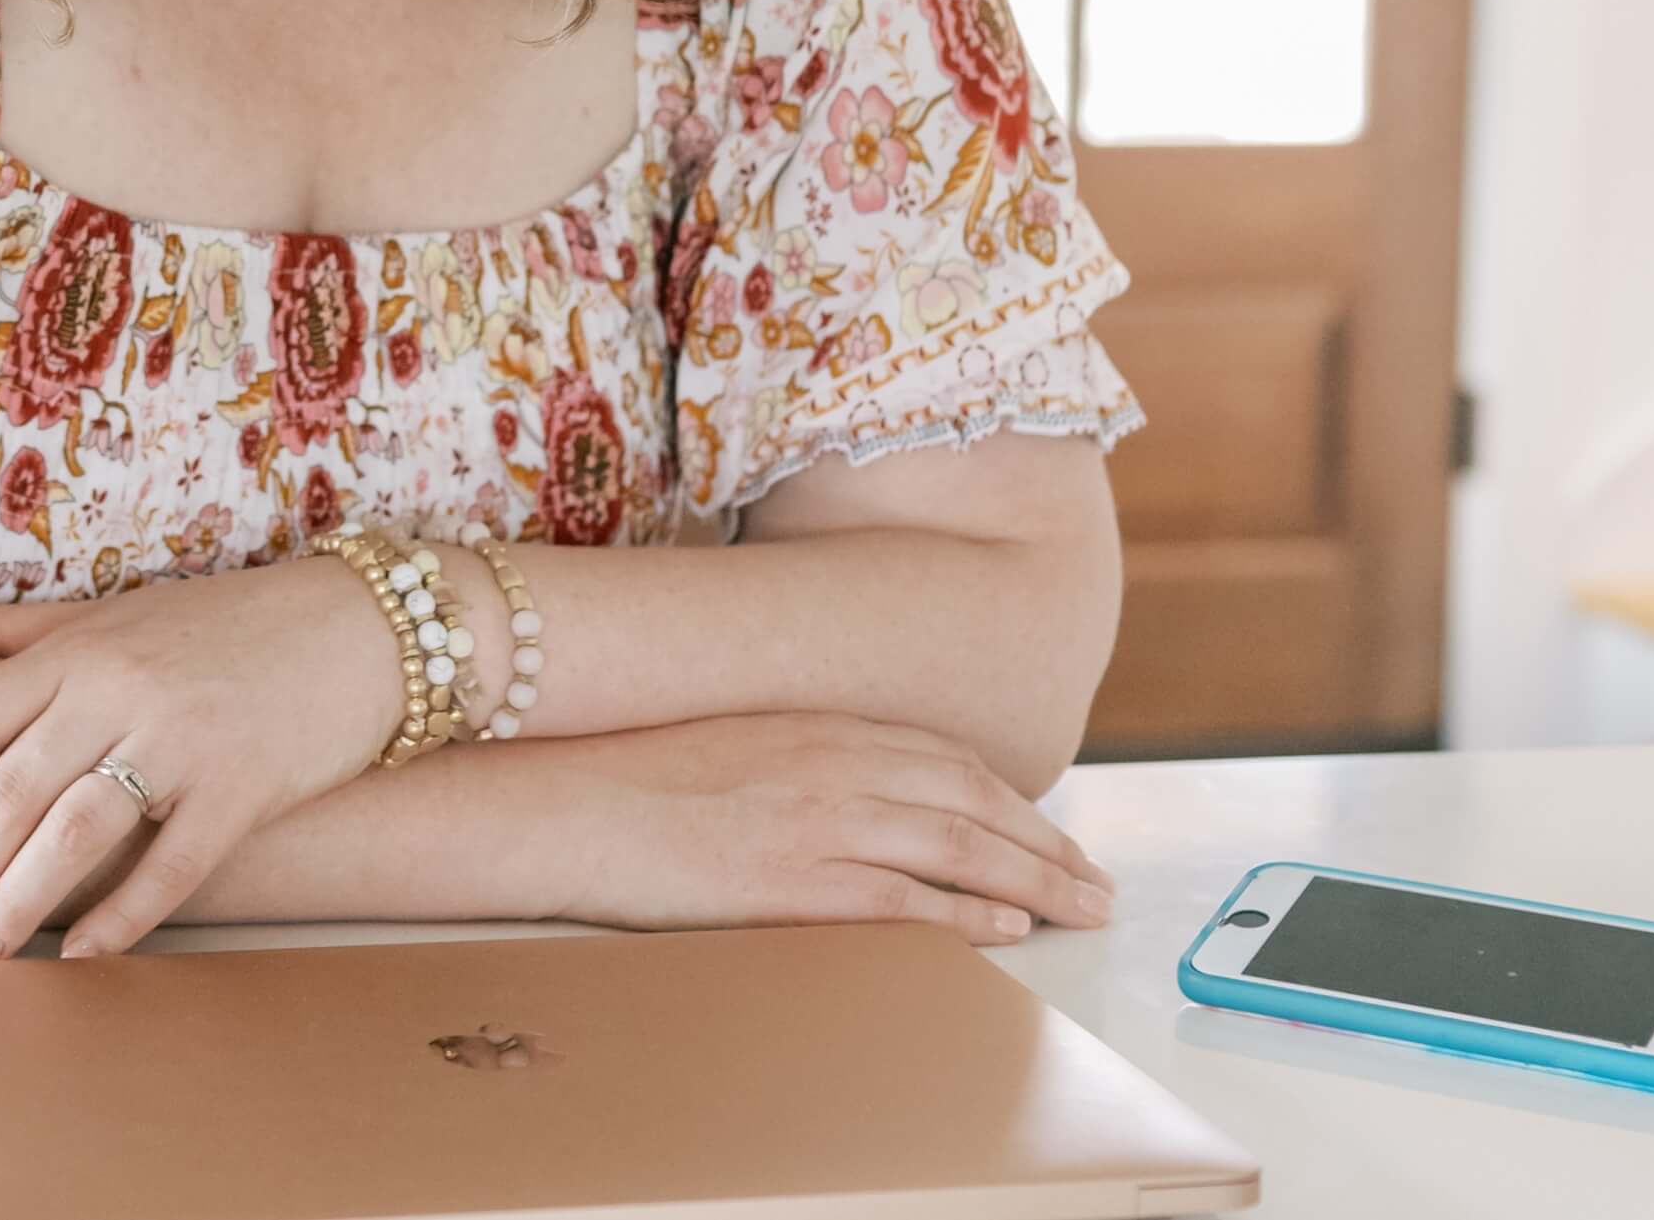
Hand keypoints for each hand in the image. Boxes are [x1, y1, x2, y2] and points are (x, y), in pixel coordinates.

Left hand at [0, 559, 408, 961]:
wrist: (358, 624)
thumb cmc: (225, 624)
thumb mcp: (111, 613)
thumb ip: (12, 630)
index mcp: (77, 648)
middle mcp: (119, 687)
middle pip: (10, 791)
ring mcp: (182, 737)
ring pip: (75, 831)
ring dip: (18, 902)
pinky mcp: (242, 786)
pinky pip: (169, 867)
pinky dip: (120, 918)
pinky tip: (83, 955)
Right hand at [553, 712, 1117, 945]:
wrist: (557, 800)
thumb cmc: (621, 772)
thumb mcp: (724, 742)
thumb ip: (793, 756)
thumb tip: (845, 791)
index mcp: (814, 723)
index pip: (944, 758)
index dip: (1010, 798)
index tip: (1050, 829)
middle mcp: (831, 762)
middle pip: (973, 801)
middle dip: (1047, 843)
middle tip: (1096, 881)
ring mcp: (818, 819)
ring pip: (959, 847)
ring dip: (1034, 880)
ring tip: (1080, 909)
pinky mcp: (795, 880)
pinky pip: (904, 898)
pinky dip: (965, 913)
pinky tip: (1005, 929)